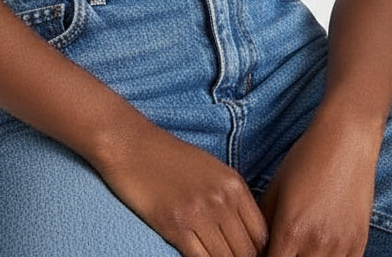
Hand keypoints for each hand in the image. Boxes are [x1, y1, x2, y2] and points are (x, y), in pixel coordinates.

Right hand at [97, 120, 269, 256]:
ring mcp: (199, 213)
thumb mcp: (210, 169)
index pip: (261, 233)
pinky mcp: (175, 225)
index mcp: (234, 183)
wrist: (131, 145)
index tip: (246, 255)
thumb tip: (244, 231)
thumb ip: (229, 196)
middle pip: (246, 251)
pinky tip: (196, 255)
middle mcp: (221, 198)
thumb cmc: (168, 157)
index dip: (257, 251)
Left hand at [257, 113, 379, 256]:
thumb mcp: (276, 187)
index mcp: (290, 230)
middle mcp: (316, 243)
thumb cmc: (307, 158)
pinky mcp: (359, 243)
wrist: (346, 139)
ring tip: (301, 249)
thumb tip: (255, 246)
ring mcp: (341, 245)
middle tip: (283, 248)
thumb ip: (263, 223)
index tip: (264, 253)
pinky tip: (321, 251)